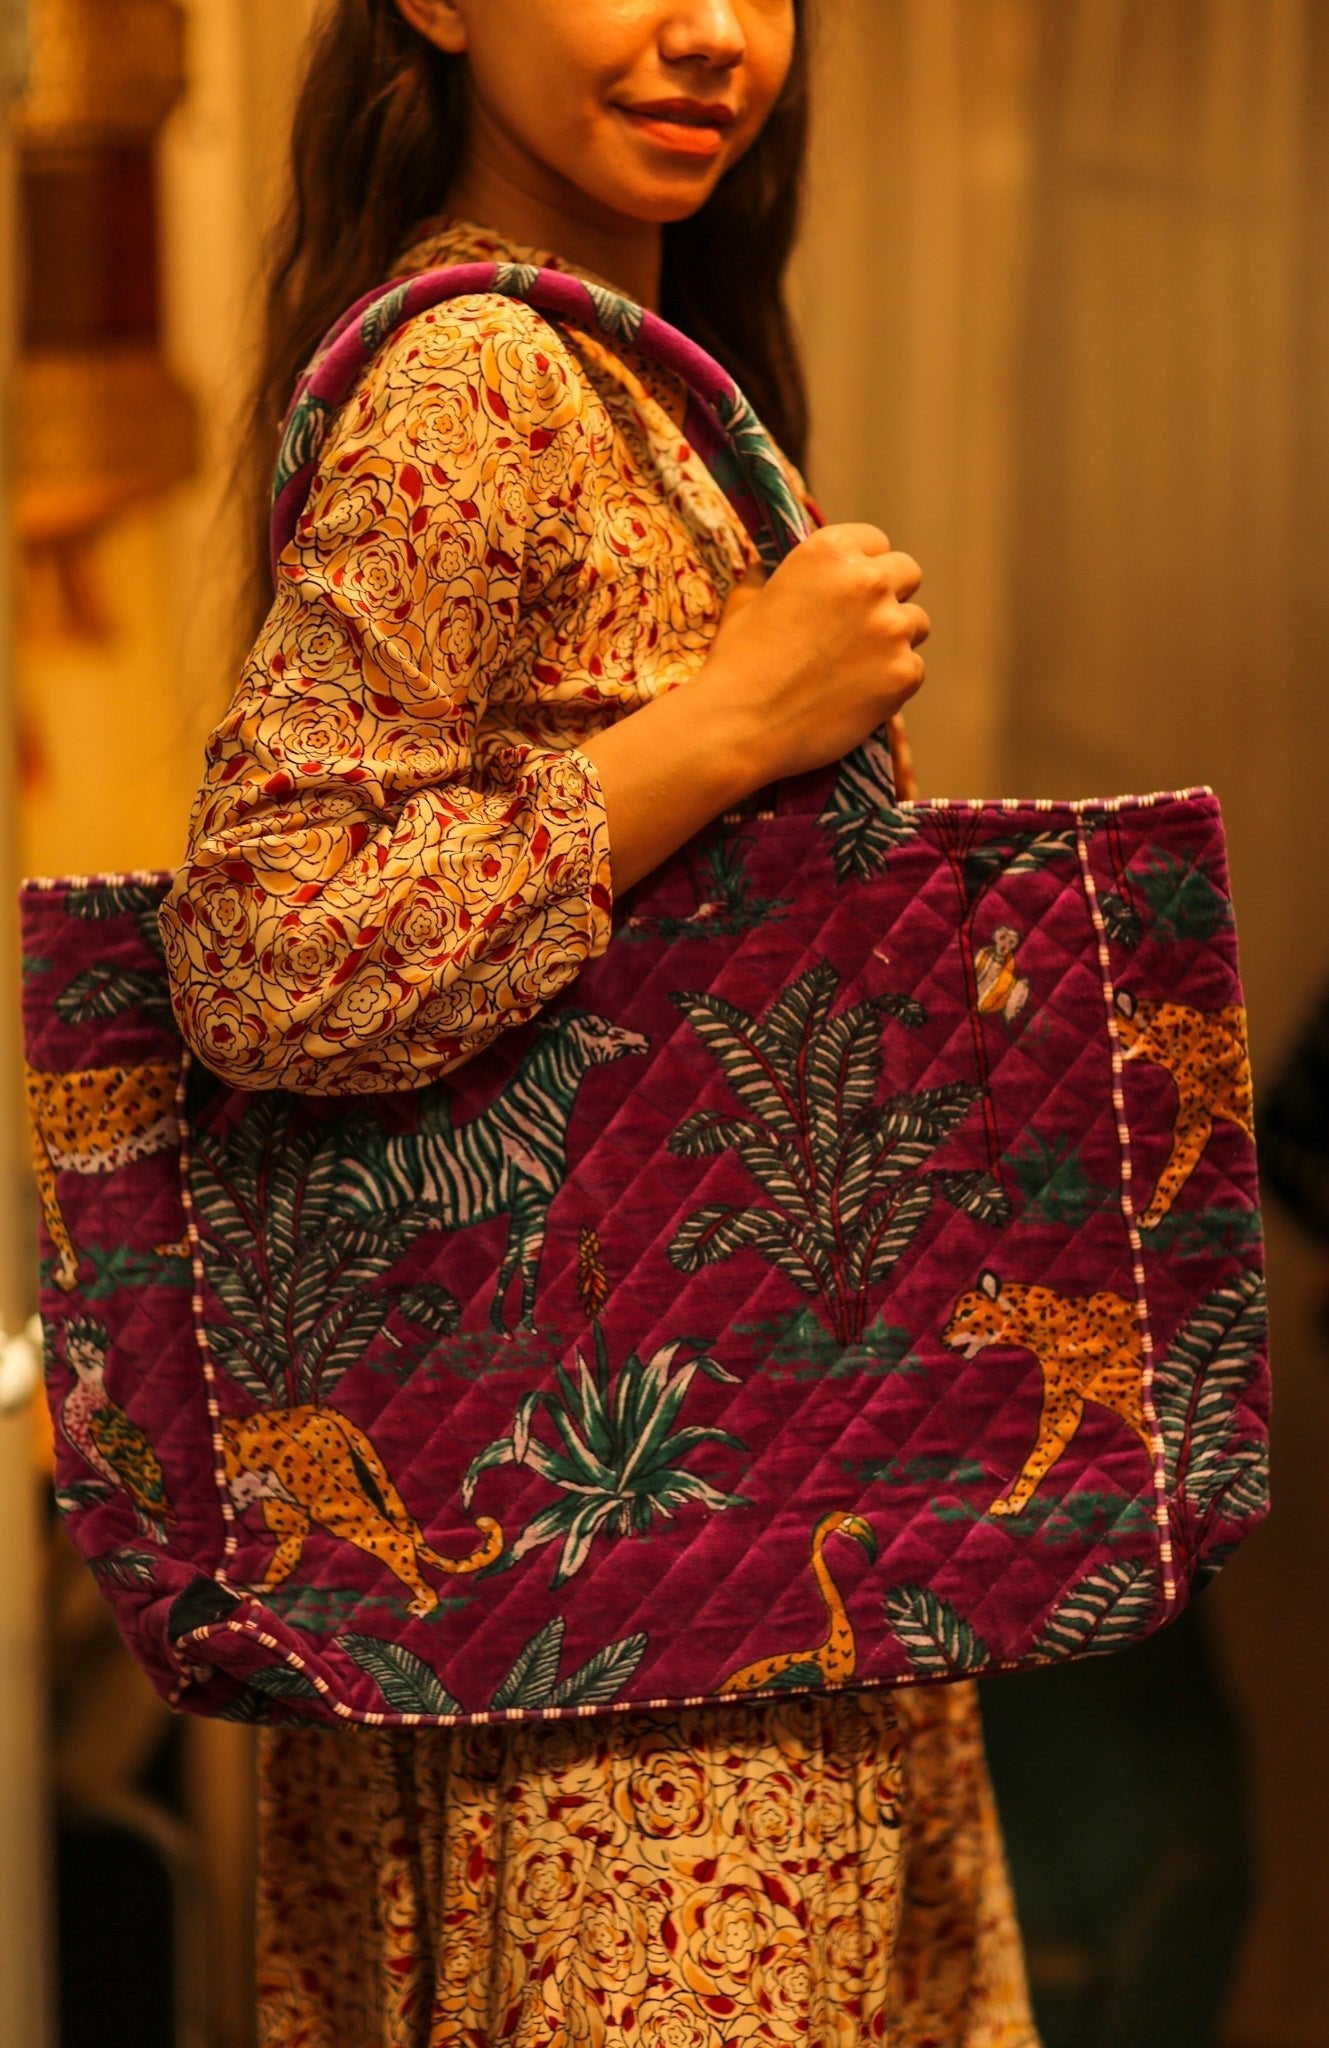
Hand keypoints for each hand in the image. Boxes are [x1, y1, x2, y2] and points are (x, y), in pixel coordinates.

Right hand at [702, 524, 927, 784]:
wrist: (741, 725)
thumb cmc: (737, 663)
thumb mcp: (745, 602)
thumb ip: (769, 577)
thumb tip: (768, 568)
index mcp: (829, 552)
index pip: (875, 541)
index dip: (864, 565)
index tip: (853, 589)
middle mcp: (868, 581)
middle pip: (908, 573)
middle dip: (890, 595)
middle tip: (862, 627)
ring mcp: (891, 628)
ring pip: (916, 624)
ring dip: (894, 640)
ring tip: (855, 666)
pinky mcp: (903, 672)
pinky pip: (914, 668)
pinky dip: (893, 682)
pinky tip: (858, 695)